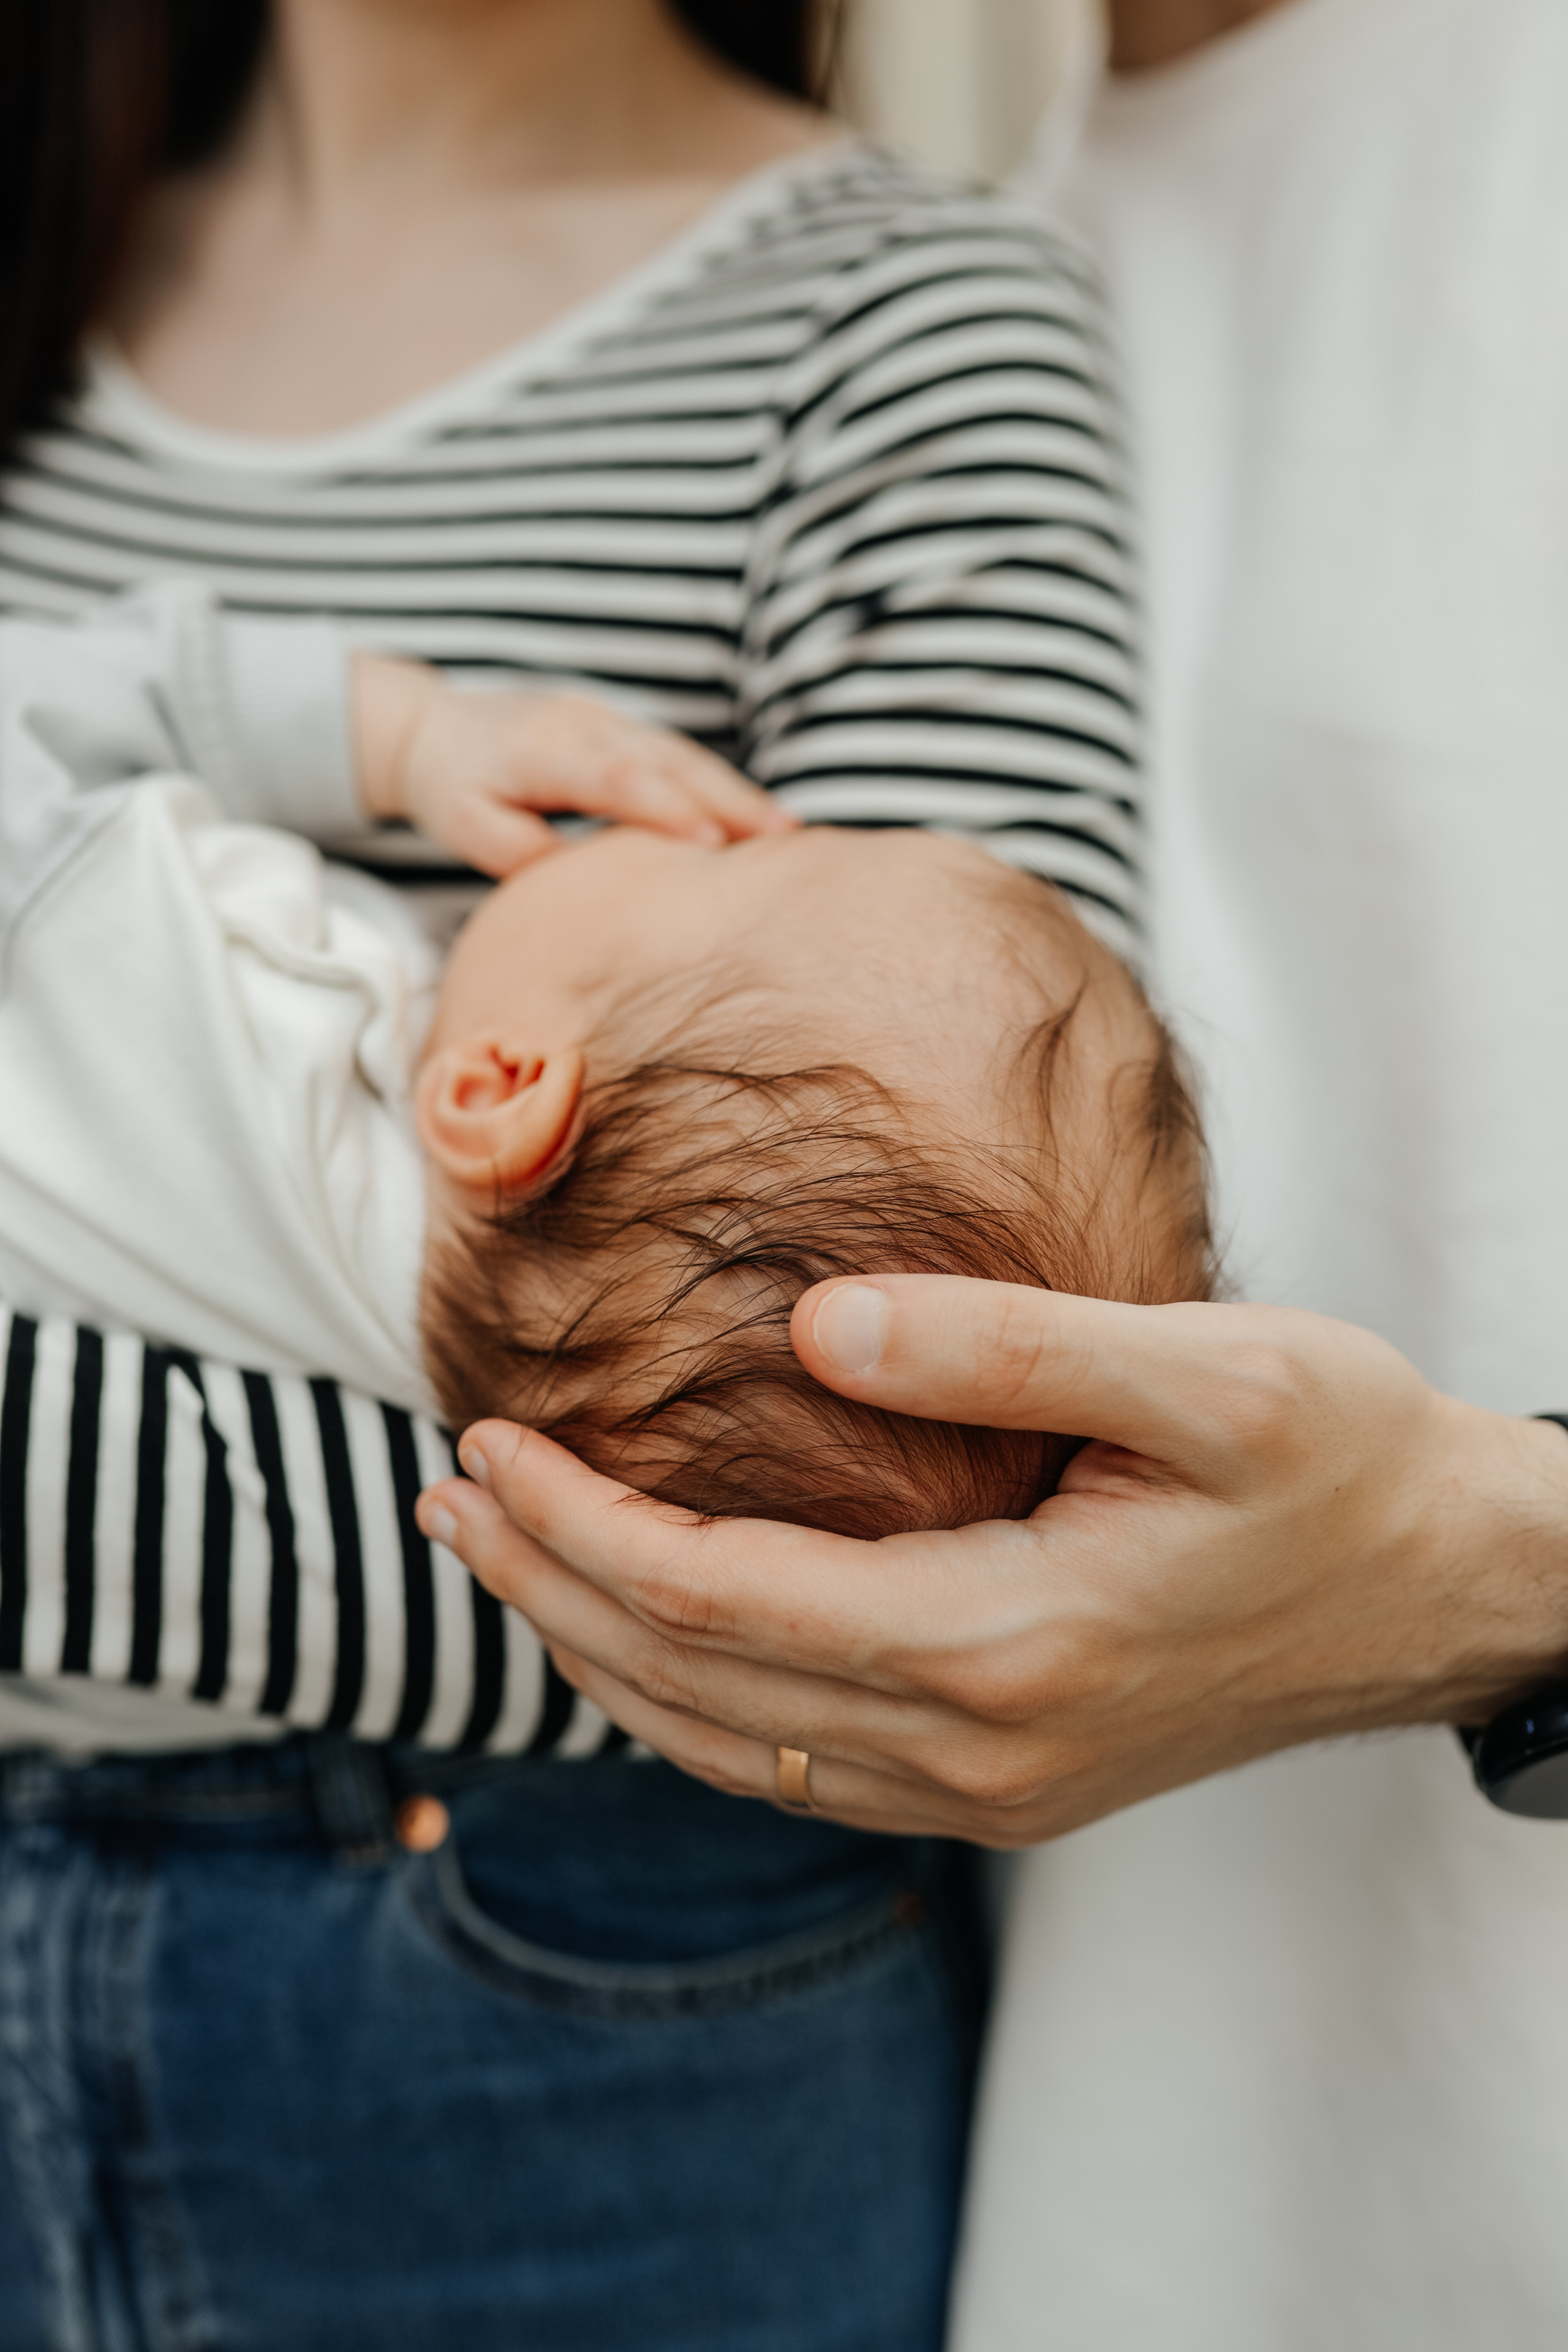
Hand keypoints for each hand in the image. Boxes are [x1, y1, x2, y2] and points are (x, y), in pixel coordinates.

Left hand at [352, 653, 791, 875]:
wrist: (435, 729)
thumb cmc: (453, 787)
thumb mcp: (468, 826)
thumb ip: (521, 851)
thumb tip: (582, 880)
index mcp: (543, 748)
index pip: (613, 776)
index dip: (665, 805)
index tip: (711, 840)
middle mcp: (585, 724)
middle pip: (667, 758)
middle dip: (727, 796)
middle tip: (783, 836)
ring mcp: (608, 720)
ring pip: (682, 754)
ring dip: (736, 792)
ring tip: (787, 832)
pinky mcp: (622, 729)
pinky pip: (679, 756)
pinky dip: (719, 786)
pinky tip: (758, 819)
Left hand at [416, 1280, 1567, 1845]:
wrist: (1435, 1586)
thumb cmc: (1335, 1460)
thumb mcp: (1207, 1373)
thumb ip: (1005, 1345)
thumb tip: (816, 1325)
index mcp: (1010, 1641)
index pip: (719, 1599)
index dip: (582, 1526)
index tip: (488, 1442)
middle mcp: (981, 1747)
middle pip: (695, 1687)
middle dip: (549, 1594)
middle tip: (444, 1502)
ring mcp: (991, 1785)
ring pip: (730, 1747)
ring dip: (600, 1656)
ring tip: (505, 1566)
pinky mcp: (1007, 1781)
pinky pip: (796, 1762)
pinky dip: (690, 1702)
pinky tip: (646, 1637)